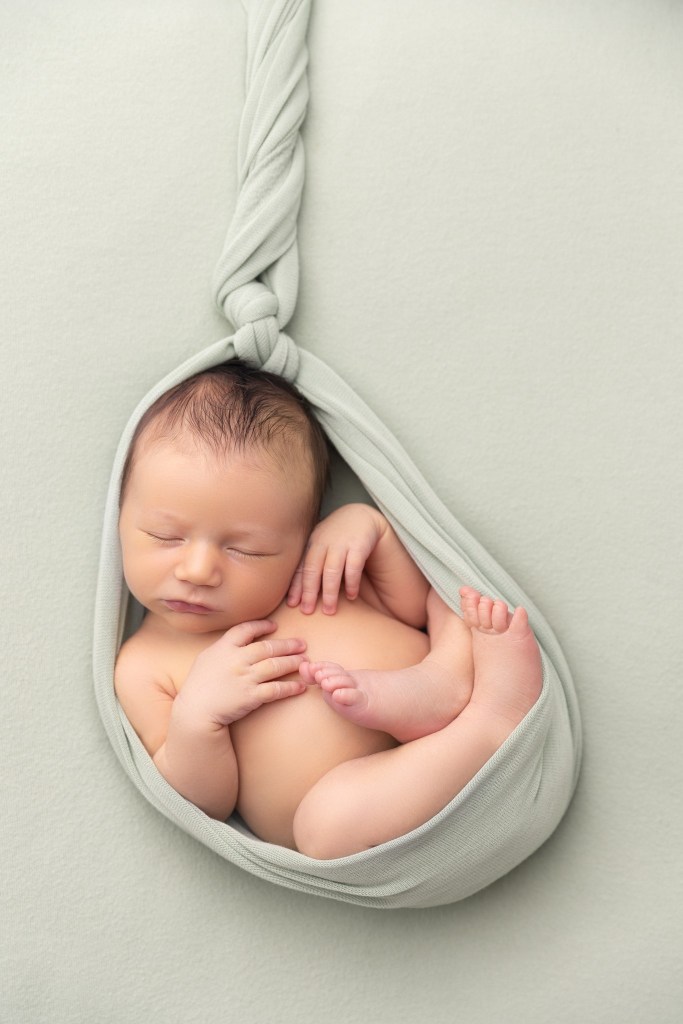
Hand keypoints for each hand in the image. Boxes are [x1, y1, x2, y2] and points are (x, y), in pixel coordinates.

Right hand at [175, 620, 308, 727]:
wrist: (195, 712)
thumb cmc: (198, 686)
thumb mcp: (205, 659)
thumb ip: (223, 648)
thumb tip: (240, 641)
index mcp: (224, 647)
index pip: (246, 629)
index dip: (262, 626)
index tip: (275, 626)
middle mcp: (237, 659)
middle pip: (267, 647)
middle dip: (288, 645)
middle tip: (302, 644)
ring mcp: (245, 678)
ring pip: (275, 666)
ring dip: (293, 663)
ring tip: (305, 661)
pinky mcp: (251, 696)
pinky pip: (276, 689)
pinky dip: (290, 687)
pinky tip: (300, 687)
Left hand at [287, 504, 385, 614]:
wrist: (362, 516)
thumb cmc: (338, 536)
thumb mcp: (322, 545)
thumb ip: (312, 562)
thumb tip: (298, 591)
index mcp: (313, 544)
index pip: (302, 567)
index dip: (296, 586)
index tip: (292, 604)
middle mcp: (324, 542)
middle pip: (313, 569)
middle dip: (310, 592)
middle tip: (307, 611)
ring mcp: (342, 543)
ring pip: (332, 570)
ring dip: (330, 592)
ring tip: (330, 610)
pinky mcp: (360, 544)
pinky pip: (354, 566)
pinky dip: (351, 582)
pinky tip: (351, 596)